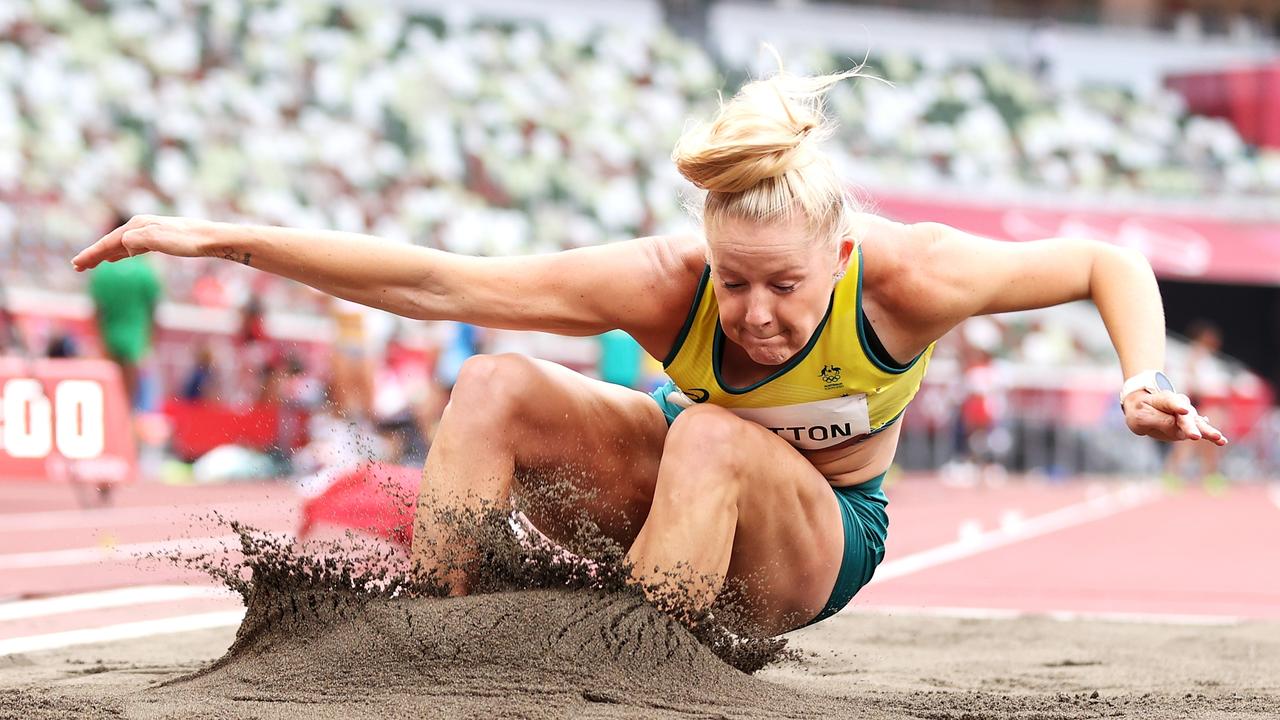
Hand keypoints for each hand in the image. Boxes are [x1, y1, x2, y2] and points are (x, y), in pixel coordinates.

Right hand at [72, 215, 217, 270]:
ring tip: (93, 263)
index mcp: (137, 226)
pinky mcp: (160, 239)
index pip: (108, 242)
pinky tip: (119, 257)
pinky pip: (133, 246)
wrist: (211, 238)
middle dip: (95, 254)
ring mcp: (151, 232)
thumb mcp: (157, 240)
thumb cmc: (186, 240)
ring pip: (121, 244)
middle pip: (112, 242)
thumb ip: (136, 241)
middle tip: (78, 267)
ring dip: (106, 254)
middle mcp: (141, 226)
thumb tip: (122, 245)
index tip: (76, 265)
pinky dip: (121, 252)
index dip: (92, 254)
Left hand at [1123, 391, 1227, 444]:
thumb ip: (1157, 420)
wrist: (1144, 407)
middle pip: (1185, 417)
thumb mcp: (1140, 416)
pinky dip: (1210, 435)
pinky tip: (1221, 441)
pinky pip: (1201, 429)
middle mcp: (1179, 405)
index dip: (1177, 406)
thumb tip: (1175, 426)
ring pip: (1197, 423)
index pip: (1170, 402)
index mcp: (1163, 399)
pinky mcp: (1191, 425)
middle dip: (1190, 427)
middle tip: (1195, 436)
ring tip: (1218, 438)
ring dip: (1206, 431)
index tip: (1183, 411)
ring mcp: (1187, 415)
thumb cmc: (1141, 410)